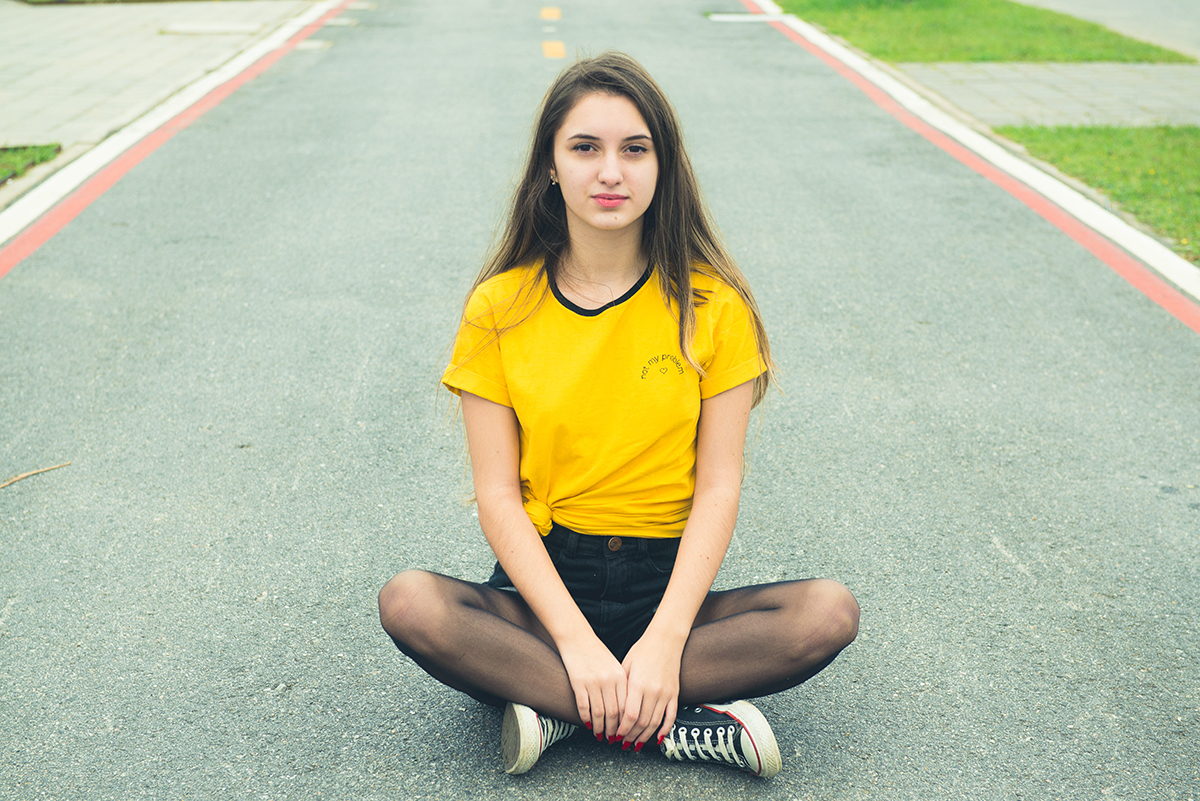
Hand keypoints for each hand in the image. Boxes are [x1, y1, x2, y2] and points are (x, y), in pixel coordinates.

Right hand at [557, 633, 627, 742]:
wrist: (577, 638)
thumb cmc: (597, 653)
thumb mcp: (614, 666)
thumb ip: (621, 685)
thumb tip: (625, 710)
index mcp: (620, 676)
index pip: (627, 706)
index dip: (626, 723)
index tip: (625, 733)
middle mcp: (609, 680)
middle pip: (614, 713)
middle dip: (613, 730)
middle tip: (612, 740)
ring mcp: (593, 682)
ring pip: (599, 713)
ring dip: (599, 728)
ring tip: (599, 735)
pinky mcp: (578, 683)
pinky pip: (583, 707)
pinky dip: (586, 718)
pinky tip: (587, 724)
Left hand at [615, 632, 682, 750]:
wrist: (666, 640)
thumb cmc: (642, 650)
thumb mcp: (625, 665)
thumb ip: (621, 688)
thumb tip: (612, 709)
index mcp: (638, 683)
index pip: (629, 715)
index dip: (622, 729)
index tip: (615, 735)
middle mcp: (653, 690)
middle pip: (642, 722)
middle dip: (631, 735)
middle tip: (623, 743)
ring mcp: (666, 693)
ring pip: (655, 723)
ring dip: (644, 736)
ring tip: (636, 744)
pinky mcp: (674, 694)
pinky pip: (671, 716)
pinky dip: (665, 730)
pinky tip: (657, 739)